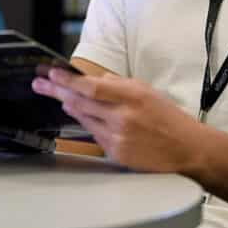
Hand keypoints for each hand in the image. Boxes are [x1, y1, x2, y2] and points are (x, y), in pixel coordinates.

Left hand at [32, 67, 200, 173]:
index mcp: (131, 96)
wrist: (187, 149)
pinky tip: (82, 115)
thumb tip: (93, 81)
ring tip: (56, 95)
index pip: (90, 87)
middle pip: (80, 102)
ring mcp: (118, 137)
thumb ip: (118, 84)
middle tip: (40, 84)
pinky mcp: (116, 153)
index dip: (67, 81)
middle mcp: (122, 116)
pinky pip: (93, 134)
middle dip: (56, 91)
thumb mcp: (145, 91)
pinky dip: (86, 123)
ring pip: (83, 118)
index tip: (51, 73)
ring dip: (69, 106)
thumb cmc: (168, 118)